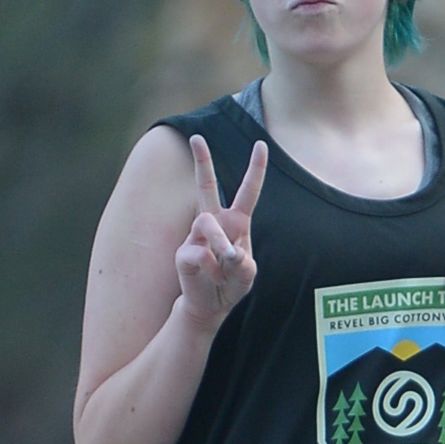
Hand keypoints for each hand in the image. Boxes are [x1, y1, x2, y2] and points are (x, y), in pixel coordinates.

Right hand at [175, 134, 263, 335]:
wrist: (209, 306)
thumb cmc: (231, 284)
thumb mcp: (247, 275)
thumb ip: (244, 264)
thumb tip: (227, 252)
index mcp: (236, 222)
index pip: (248, 192)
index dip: (255, 169)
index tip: (261, 144)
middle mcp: (215, 223)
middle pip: (207, 186)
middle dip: (202, 161)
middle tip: (196, 137)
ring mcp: (196, 235)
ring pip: (207, 224)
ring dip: (220, 244)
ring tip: (227, 263)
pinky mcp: (183, 253)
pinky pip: (198, 252)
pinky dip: (211, 267)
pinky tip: (211, 276)